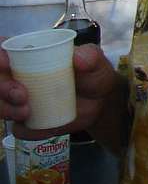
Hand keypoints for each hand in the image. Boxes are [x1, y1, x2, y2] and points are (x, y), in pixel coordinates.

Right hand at [0, 41, 119, 137]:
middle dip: (2, 88)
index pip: (3, 52)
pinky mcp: (28, 122)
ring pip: (0, 106)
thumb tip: (78, 58)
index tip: (6, 63)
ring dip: (7, 110)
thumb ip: (90, 55)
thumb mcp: (95, 61)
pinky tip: (44, 129)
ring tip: (27, 112)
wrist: (100, 102)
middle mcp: (18, 78)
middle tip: (21, 94)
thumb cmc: (92, 74)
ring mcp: (20, 101)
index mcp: (30, 56)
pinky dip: (28, 131)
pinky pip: (18, 129)